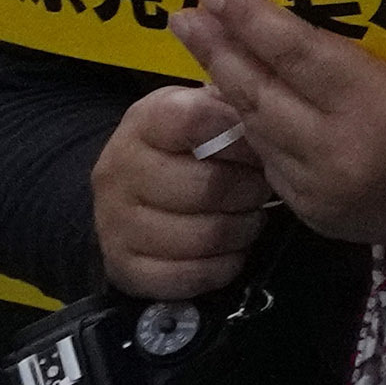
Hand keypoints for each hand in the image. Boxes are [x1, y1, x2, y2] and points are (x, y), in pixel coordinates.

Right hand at [89, 81, 275, 298]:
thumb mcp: (207, 111)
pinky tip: (229, 252)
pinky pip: (185, 277)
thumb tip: (272, 114)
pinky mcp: (122, 267)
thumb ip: (236, 107)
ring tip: (250, 218)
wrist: (132, 194)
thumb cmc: (189, 147)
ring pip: (200, 237)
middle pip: (206, 187)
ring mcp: (114, 222)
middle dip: (248, 191)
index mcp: (145, 120)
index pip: (194, 120)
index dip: (239, 138)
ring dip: (240, 232)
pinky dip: (220, 268)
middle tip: (260, 190)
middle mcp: (119, 169)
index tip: (257, 148)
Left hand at [179, 0, 385, 253]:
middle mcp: (341, 147)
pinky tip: (227, 95)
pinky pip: (266, 159)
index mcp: (378, 102)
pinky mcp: (309, 210)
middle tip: (182, 15)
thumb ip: (364, 43)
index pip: (299, 54)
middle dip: (217, 49)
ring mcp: (319, 185)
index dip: (252, 20)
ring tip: (195, 44)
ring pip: (256, 127)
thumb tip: (305, 2)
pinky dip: (246, 124)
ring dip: (221, 84)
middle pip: (263, 91)